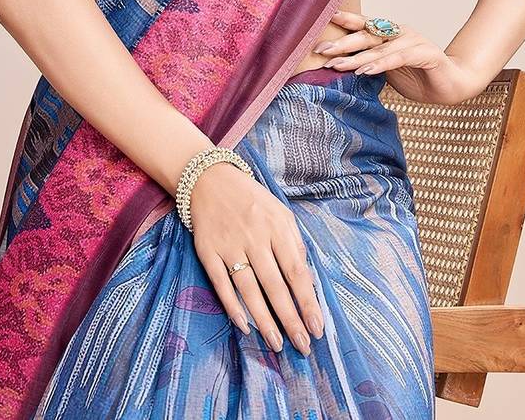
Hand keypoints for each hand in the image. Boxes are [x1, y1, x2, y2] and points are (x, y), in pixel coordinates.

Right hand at [188, 161, 324, 355]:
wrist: (210, 180)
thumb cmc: (252, 201)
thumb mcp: (281, 213)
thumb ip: (294, 243)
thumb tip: (306, 279)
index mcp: (277, 227)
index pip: (296, 271)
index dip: (307, 302)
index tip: (317, 327)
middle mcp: (254, 237)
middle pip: (275, 285)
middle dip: (290, 319)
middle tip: (302, 345)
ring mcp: (230, 245)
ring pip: (249, 289)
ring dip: (263, 320)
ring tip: (277, 343)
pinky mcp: (208, 251)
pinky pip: (221, 283)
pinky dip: (232, 306)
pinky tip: (244, 325)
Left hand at [313, 11, 471, 103]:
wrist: (452, 86)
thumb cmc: (417, 78)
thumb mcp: (386, 70)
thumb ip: (367, 63)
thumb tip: (335, 66)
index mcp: (389, 34)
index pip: (362, 26)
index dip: (342, 23)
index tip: (317, 23)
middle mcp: (399, 32)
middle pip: (366, 35)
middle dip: (341, 42)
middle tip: (320, 49)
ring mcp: (412, 40)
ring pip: (378, 48)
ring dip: (355, 57)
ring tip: (335, 64)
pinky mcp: (425, 53)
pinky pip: (397, 58)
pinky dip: (379, 64)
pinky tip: (364, 70)